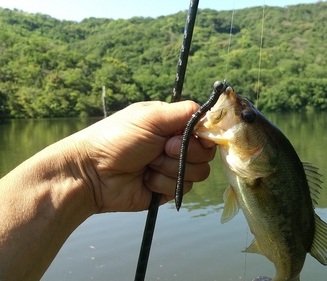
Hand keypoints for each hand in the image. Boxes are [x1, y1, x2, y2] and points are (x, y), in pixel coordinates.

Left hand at [77, 101, 215, 212]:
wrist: (92, 174)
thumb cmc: (117, 138)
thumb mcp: (152, 116)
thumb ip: (186, 112)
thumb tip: (212, 113)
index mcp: (173, 124)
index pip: (206, 129)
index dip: (203, 136)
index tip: (183, 136)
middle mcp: (176, 145)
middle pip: (206, 154)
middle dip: (184, 153)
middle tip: (161, 148)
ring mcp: (172, 168)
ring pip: (198, 173)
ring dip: (171, 169)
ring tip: (148, 165)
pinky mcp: (167, 189)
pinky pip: (184, 189)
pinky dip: (163, 183)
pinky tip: (145, 179)